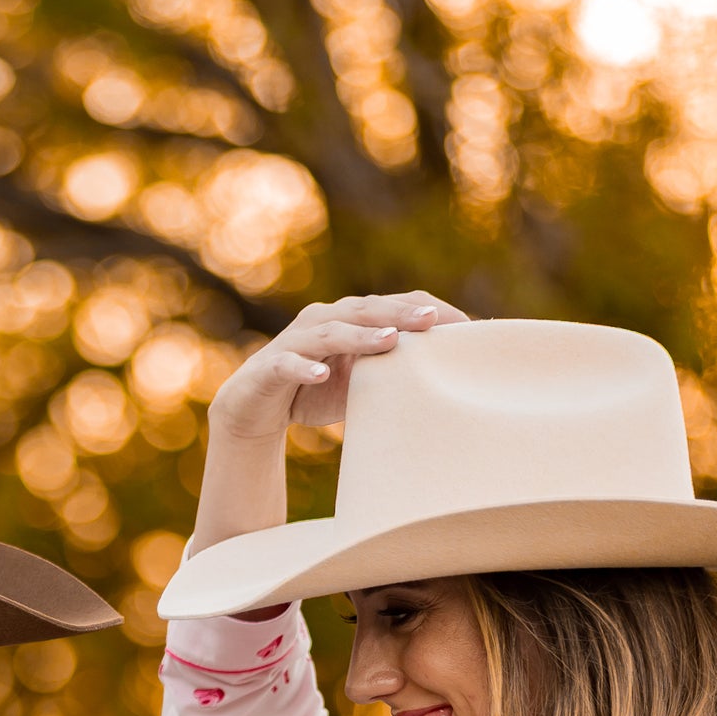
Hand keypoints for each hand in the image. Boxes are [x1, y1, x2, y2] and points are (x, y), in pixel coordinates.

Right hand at [190, 291, 468, 560]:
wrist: (252, 409)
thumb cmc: (312, 393)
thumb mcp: (358, 385)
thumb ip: (391, 374)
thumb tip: (444, 383)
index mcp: (349, 319)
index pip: (393, 306)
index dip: (426, 310)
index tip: (464, 325)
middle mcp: (323, 320)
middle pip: (367, 310)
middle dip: (401, 314)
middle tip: (434, 321)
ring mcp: (295, 341)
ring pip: (332, 332)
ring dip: (361, 336)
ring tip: (390, 341)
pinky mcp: (271, 367)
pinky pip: (290, 364)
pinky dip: (306, 367)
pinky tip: (324, 373)